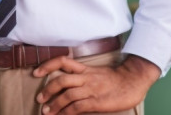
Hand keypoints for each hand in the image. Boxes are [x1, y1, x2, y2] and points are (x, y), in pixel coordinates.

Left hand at [33, 54, 159, 114]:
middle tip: (39, 99)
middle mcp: (86, 77)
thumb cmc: (117, 79)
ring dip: (54, 104)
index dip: (47, 65)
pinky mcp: (97, 102)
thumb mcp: (97, 73)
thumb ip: (84, 77)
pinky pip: (77, 107)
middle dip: (47, 90)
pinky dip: (66, 112)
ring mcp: (91, 89)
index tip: (36, 72)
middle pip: (61, 80)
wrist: (134, 81)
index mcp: (85, 68)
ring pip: (67, 95)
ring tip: (47, 112)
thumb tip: (69, 86)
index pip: (62, 61)